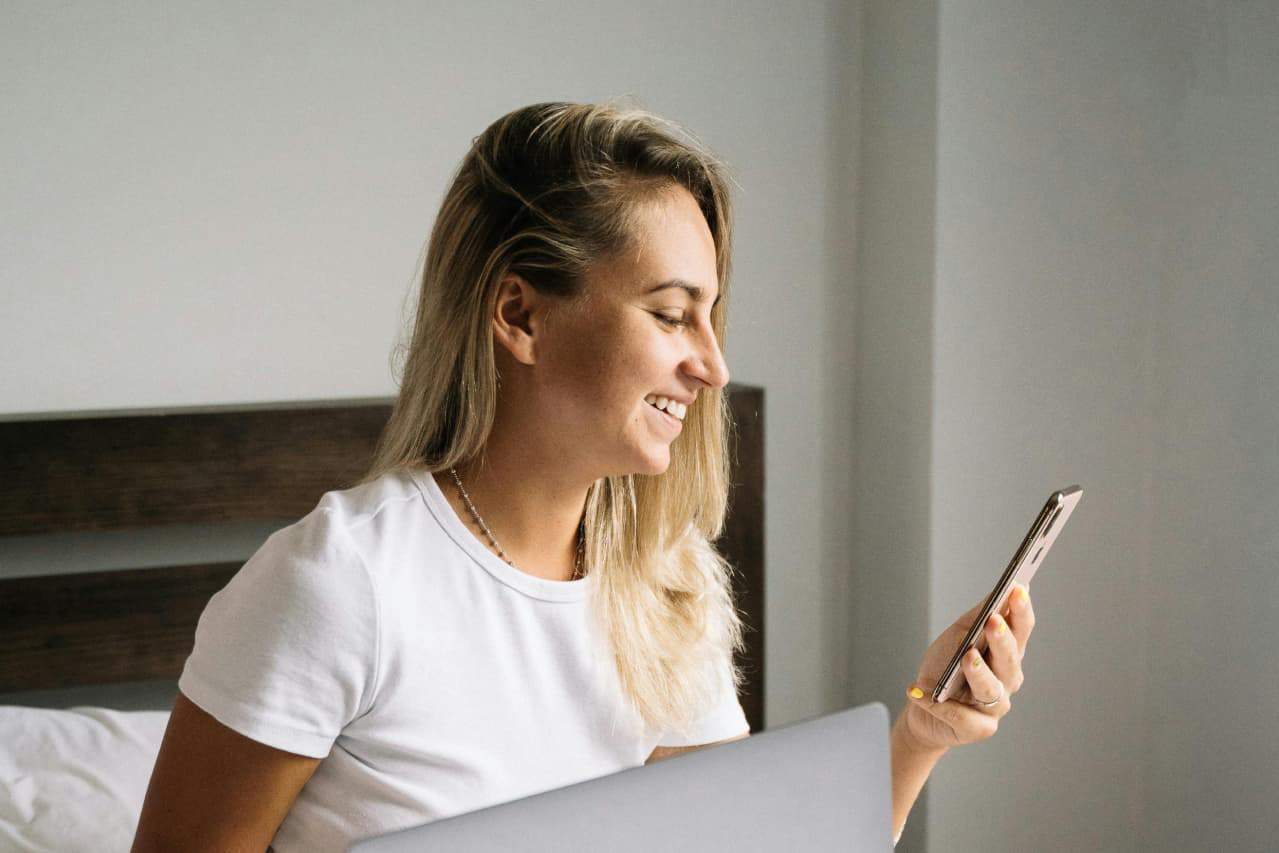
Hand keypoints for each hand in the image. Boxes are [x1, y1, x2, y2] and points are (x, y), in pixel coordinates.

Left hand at [899, 583, 1035, 751]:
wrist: (922, 706)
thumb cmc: (945, 668)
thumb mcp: (958, 636)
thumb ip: (978, 617)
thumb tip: (1000, 591)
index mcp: (1007, 655)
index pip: (1021, 631)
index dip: (1021, 612)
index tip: (1018, 589)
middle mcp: (1007, 681)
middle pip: (1010, 660)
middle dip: (1002, 640)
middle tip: (993, 621)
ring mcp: (995, 708)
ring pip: (991, 689)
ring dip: (979, 672)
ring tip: (967, 657)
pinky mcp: (977, 729)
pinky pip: (961, 716)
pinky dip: (940, 704)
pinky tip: (920, 691)